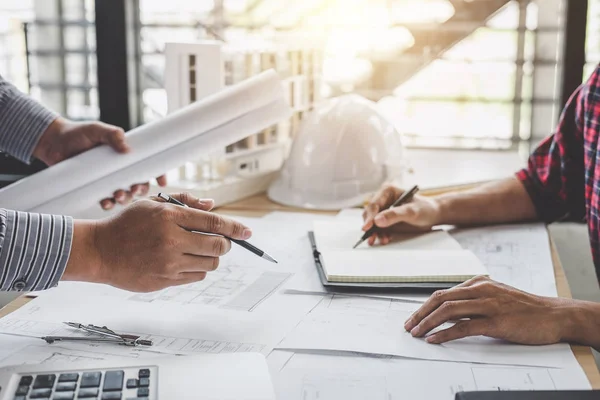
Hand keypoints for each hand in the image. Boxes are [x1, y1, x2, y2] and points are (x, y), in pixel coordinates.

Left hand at [34, 117, 166, 209]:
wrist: (53, 143)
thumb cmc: (77, 133)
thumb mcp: (96, 129)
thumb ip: (112, 134)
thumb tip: (127, 149)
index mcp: (125, 155)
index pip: (148, 165)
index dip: (158, 174)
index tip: (162, 182)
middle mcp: (119, 169)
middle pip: (139, 184)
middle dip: (140, 190)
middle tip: (133, 190)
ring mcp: (108, 180)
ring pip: (124, 195)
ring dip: (125, 198)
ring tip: (117, 196)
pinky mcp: (95, 189)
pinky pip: (106, 201)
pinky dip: (108, 204)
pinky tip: (106, 203)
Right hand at [65, 192, 251, 291]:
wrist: (99, 251)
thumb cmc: (126, 224)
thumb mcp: (152, 203)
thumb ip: (184, 202)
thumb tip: (211, 205)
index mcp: (169, 217)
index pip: (213, 223)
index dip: (235, 228)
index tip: (247, 232)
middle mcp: (171, 241)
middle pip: (218, 247)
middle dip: (224, 244)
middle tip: (219, 241)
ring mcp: (168, 263)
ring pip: (209, 264)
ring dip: (210, 257)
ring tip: (197, 250)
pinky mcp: (164, 281)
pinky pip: (195, 277)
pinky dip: (197, 269)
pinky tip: (184, 261)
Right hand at [362, 185, 441, 245]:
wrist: (434, 215)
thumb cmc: (426, 209)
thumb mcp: (411, 211)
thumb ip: (394, 215)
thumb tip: (377, 220)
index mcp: (388, 191)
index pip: (374, 204)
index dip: (370, 216)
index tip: (367, 227)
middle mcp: (384, 200)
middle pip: (370, 213)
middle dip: (370, 226)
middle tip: (371, 237)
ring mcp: (385, 210)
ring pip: (373, 222)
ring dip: (375, 232)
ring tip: (381, 240)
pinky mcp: (387, 220)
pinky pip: (379, 228)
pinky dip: (380, 234)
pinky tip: (385, 239)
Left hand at [403, 276, 574, 344]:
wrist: (554, 315)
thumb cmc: (524, 309)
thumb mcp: (495, 297)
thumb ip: (473, 301)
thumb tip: (447, 313)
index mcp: (478, 283)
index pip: (443, 293)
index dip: (425, 306)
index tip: (413, 317)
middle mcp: (481, 290)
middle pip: (440, 299)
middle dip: (420, 313)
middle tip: (408, 326)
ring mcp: (488, 304)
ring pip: (448, 310)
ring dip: (428, 323)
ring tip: (417, 333)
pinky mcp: (496, 321)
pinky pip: (464, 327)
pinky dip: (445, 333)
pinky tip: (435, 339)